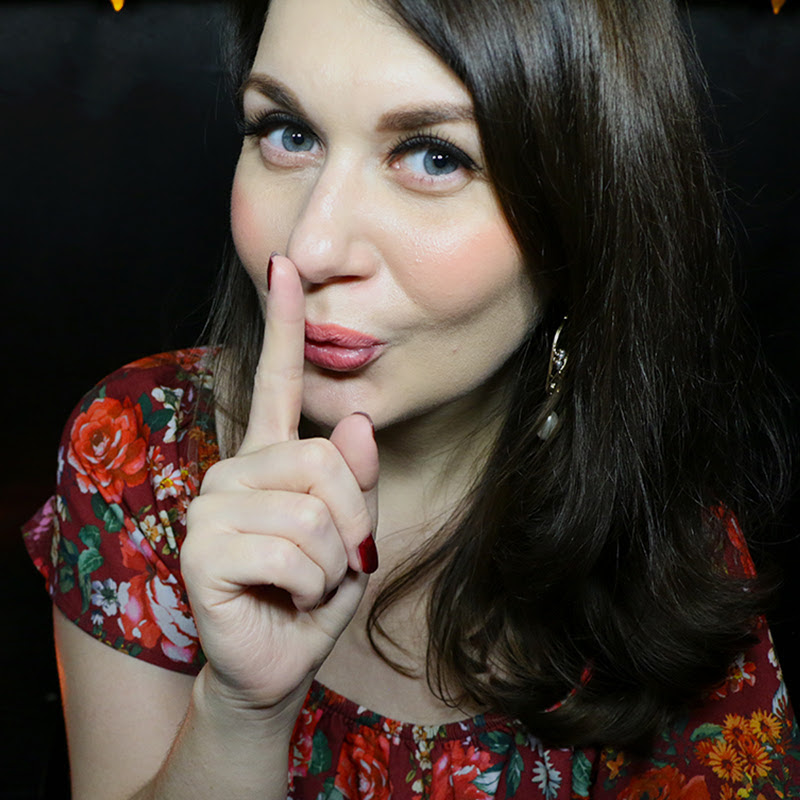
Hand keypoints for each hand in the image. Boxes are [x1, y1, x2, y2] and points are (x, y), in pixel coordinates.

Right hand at [181, 254, 378, 717]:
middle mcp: (234, 470)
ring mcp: (212, 506)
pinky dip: (312, 587)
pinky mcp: (202, 548)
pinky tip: (285, 597)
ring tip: (305, 581)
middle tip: (333, 560)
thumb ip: (355, 480)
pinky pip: (292, 552)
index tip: (286, 265)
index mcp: (269, 458)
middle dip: (352, 522)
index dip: (284, 323)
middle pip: (326, 460)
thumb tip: (356, 424)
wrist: (277, 659)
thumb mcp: (351, 533)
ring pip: (314, 512)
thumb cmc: (313, 592)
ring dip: (333, 562)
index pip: (275, 379)